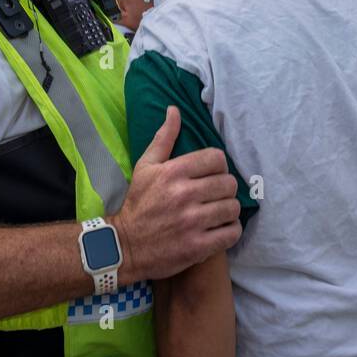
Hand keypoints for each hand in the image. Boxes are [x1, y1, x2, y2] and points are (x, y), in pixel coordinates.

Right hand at [111, 106, 240, 282]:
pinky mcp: (197, 247)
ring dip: (228, 210)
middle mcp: (184, 195)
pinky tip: (220, 229)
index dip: (218, 166)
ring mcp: (192, 222)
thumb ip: (164, 138)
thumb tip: (174, 110)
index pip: (217, 158)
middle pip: (229, 184)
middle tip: (215, 195)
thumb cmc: (138, 203)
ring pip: (232, 208)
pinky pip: (232, 233)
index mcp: (173, 172)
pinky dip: (230, 231)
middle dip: (225, 188)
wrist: (124, 246)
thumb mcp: (145, 167)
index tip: (211, 174)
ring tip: (218, 212)